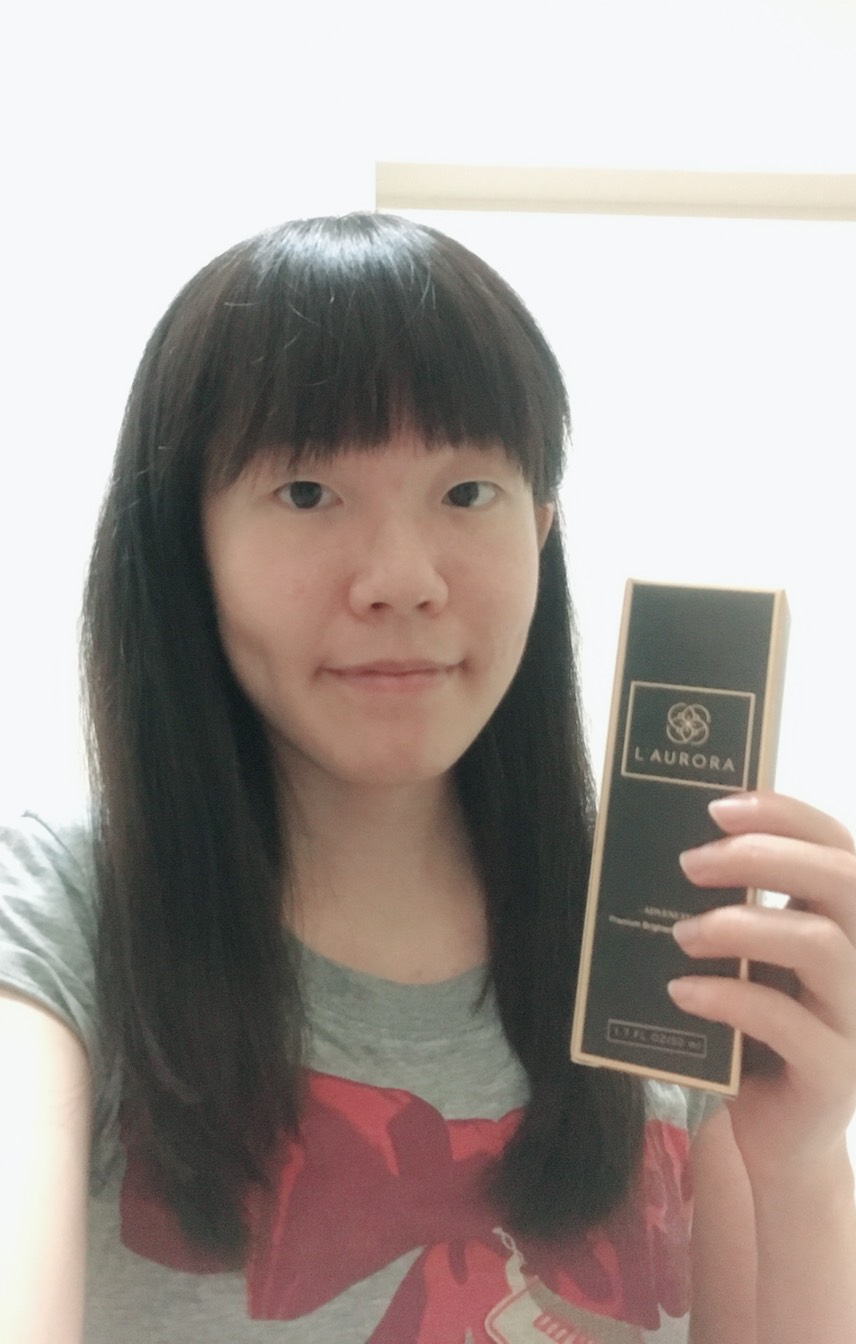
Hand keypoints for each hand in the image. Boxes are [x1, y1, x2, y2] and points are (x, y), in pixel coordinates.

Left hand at [668, 790, 855, 1189]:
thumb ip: (731, 909)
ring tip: (680, 932)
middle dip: (761, 856)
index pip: (836, 844)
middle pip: (843, 880)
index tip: (716, 808)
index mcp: (844, 921)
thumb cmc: (754, 1031)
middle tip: (689, 863)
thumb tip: (669, 850)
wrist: (774, 1136)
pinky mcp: (836, 1072)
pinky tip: (681, 991)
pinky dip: (726, 997)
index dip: (783, 815)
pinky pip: (786, 1021)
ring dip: (740, 925)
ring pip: (821, 944)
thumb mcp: (747, 959)